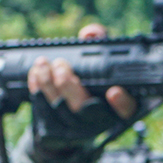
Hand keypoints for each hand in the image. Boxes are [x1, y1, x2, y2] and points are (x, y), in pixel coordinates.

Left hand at [27, 24, 139, 152]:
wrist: (73, 108)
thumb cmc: (92, 80)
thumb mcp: (100, 60)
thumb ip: (100, 43)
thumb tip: (90, 33)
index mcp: (118, 104)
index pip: (127, 109)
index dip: (122, 103)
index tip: (113, 92)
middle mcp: (100, 119)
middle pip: (85, 108)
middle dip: (69, 86)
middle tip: (61, 66)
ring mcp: (77, 128)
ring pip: (61, 110)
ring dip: (48, 84)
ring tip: (43, 64)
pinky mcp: (57, 128)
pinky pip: (44, 113)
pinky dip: (37, 90)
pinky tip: (35, 74)